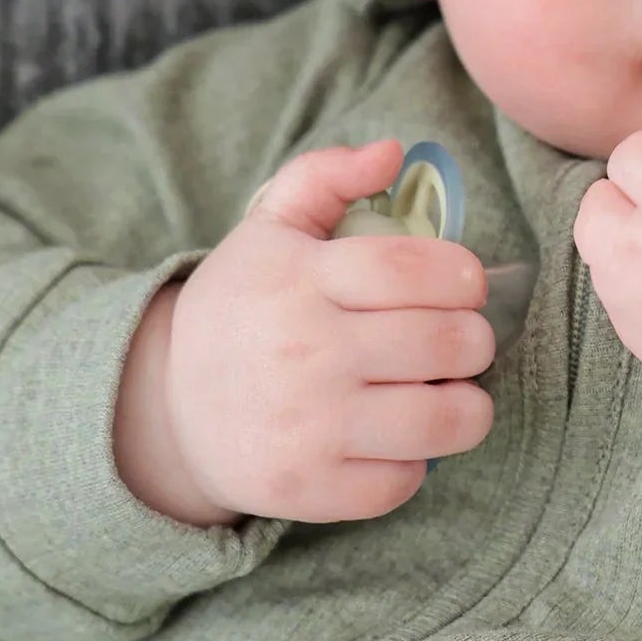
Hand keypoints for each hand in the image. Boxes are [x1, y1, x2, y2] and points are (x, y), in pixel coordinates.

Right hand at [112, 138, 494, 527]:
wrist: (166, 409)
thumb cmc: (240, 309)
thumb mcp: (268, 229)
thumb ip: (326, 176)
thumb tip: (391, 151)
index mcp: (300, 281)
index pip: (419, 269)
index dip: (464, 276)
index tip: (464, 286)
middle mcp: (305, 353)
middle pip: (448, 342)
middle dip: (475, 340)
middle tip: (461, 341)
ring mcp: (307, 427)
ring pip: (444, 419)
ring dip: (467, 405)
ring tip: (447, 390)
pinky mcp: (308, 489)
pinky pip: (405, 481)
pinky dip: (415, 462)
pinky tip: (394, 439)